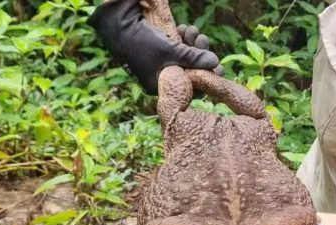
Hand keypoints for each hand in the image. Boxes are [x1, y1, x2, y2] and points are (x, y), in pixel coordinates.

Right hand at [87, 0, 220, 93]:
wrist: (116, 22)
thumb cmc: (142, 42)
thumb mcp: (170, 52)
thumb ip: (193, 58)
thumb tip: (215, 63)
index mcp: (161, 86)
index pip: (191, 89)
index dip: (206, 78)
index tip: (219, 67)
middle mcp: (162, 77)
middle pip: (191, 71)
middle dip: (200, 55)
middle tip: (203, 40)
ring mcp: (161, 62)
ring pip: (186, 57)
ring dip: (193, 43)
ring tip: (192, 30)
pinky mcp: (160, 49)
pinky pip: (178, 48)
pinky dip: (184, 38)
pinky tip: (185, 28)